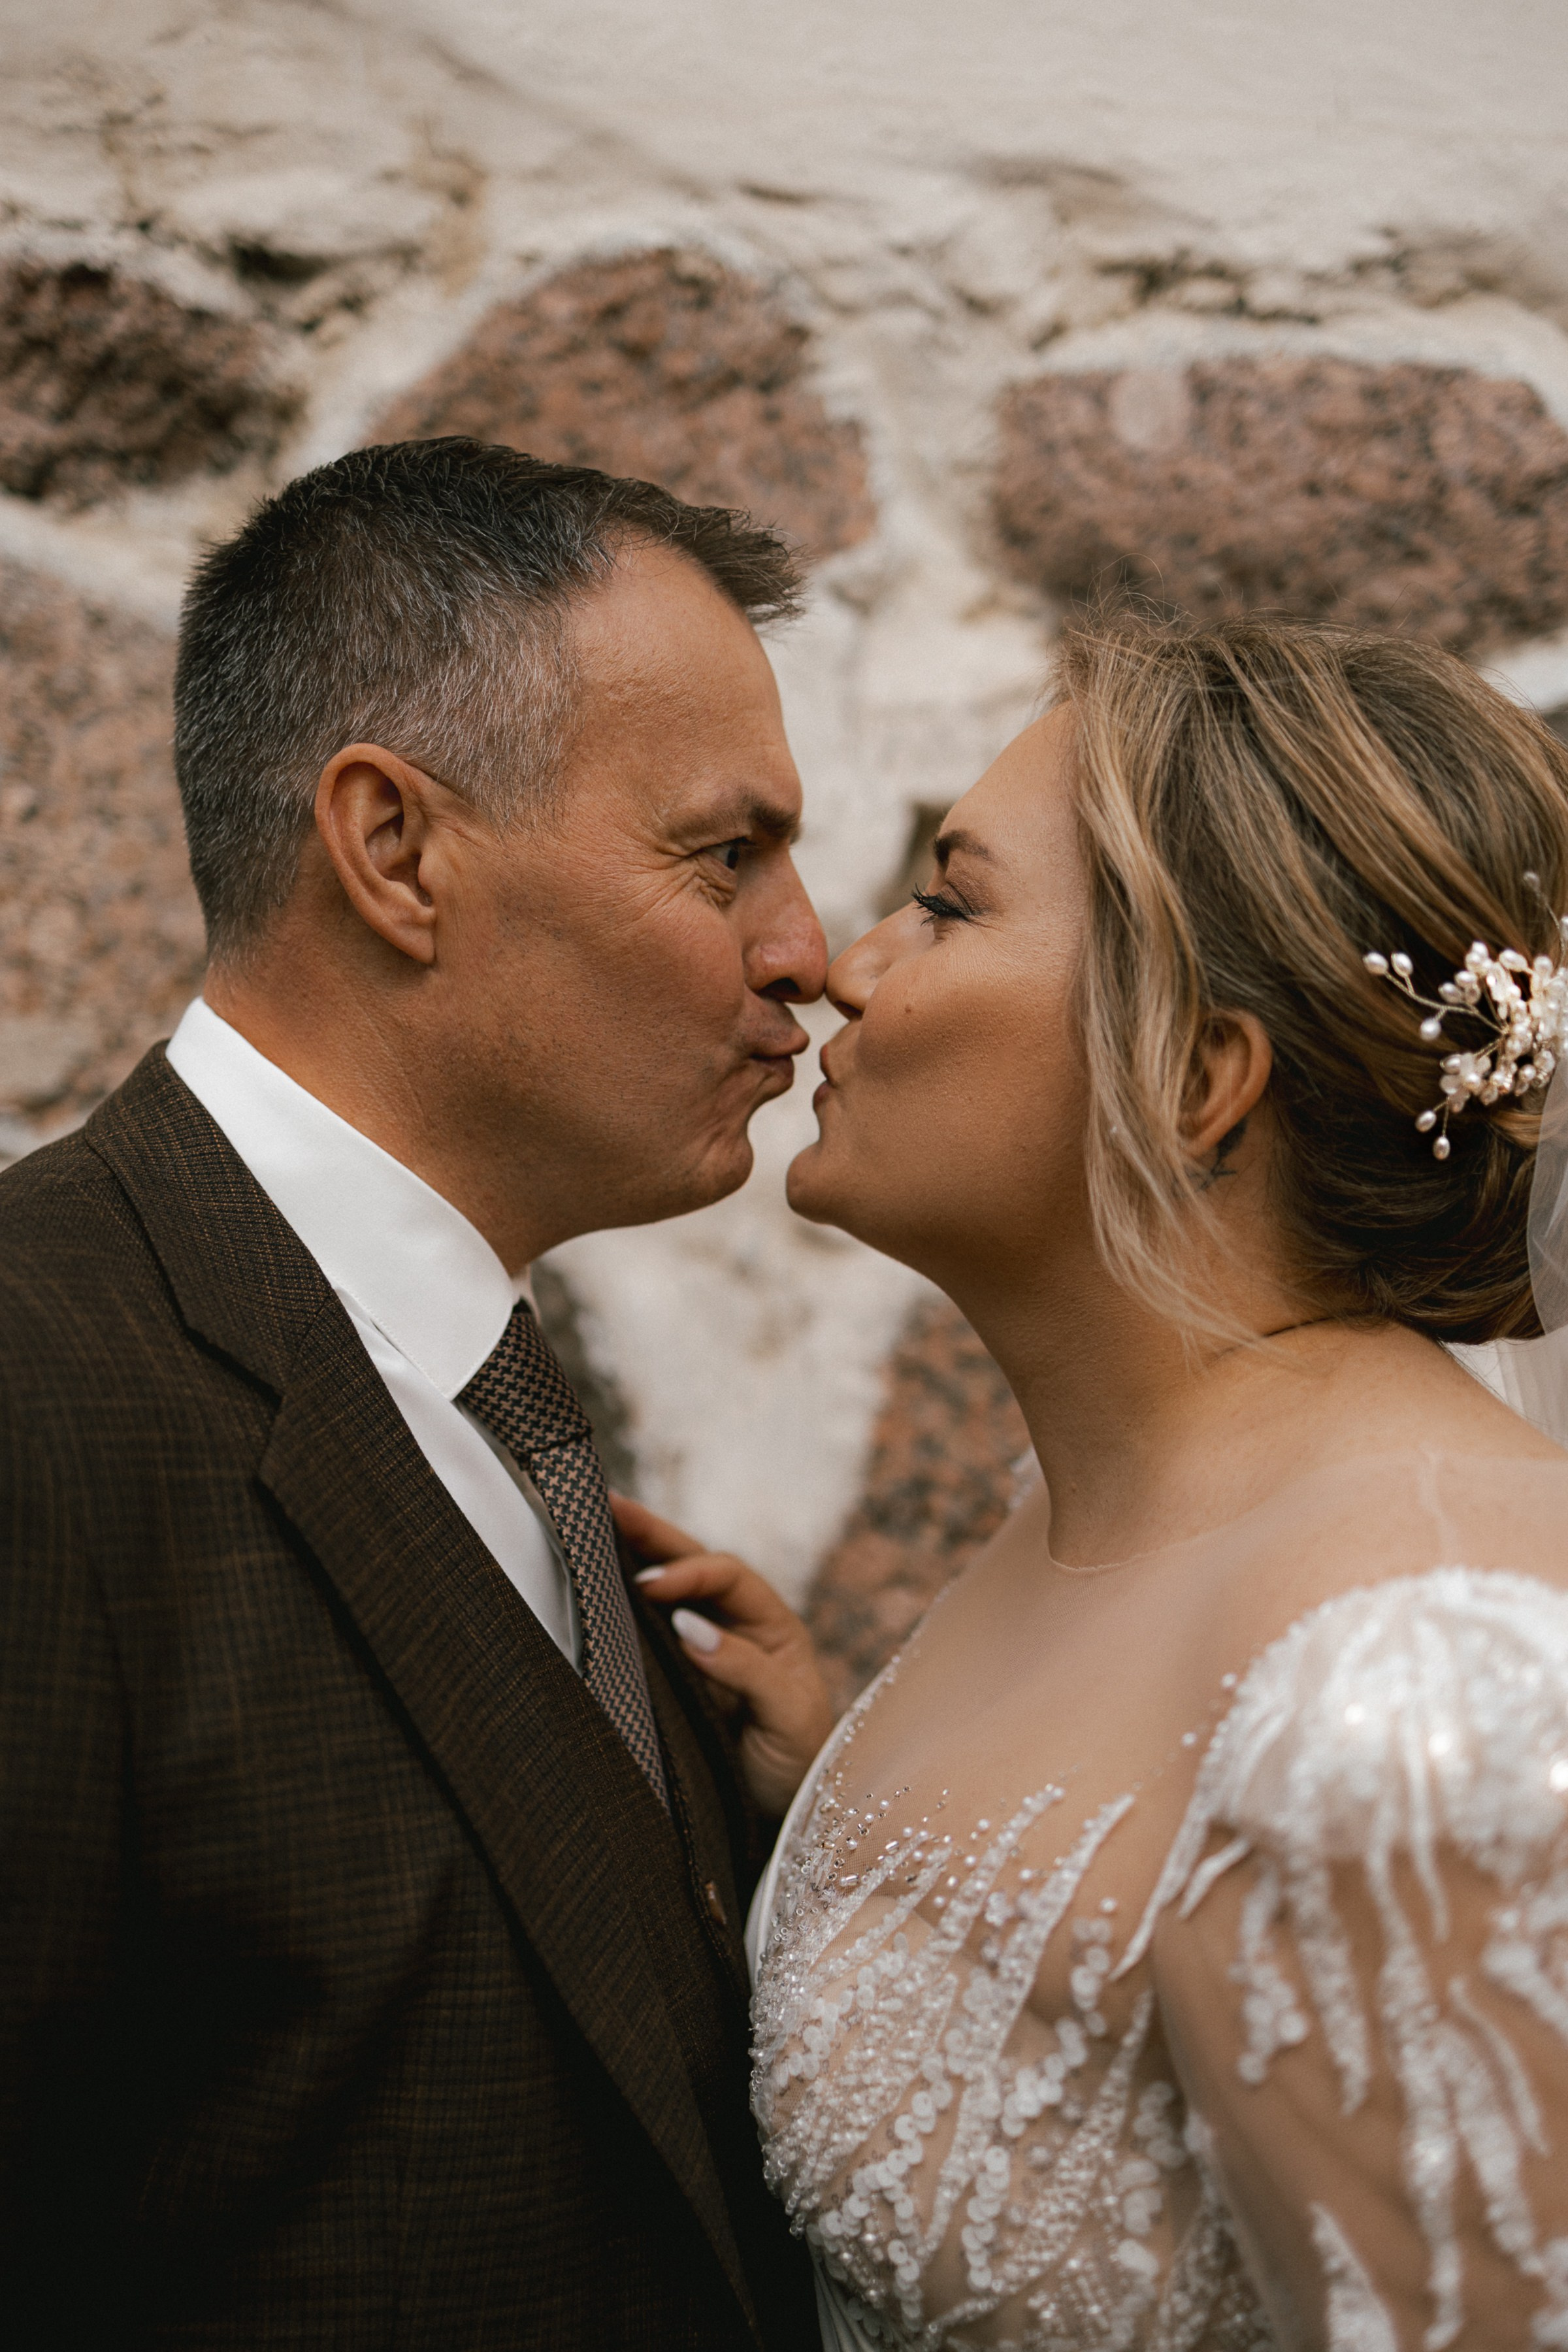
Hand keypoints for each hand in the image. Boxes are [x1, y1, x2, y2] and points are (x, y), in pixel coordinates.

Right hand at [612, 1493, 835, 1819]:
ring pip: (669, 1591)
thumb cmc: (799, 1761)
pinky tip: (597, 1589)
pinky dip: (625, 1607)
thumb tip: (689, 1626)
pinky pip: (651, 1632)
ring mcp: (706, 1648)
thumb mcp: (787, 1713)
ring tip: (592, 1528)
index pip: (726, 1576)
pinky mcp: (678, 1678)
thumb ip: (745, 1668)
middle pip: (694, 1564)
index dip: (688, 1573)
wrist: (785, 1817)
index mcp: (772, 1624)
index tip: (649, 1587)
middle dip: (652, 1534)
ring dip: (635, 1559)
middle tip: (606, 1507)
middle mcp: (738, 1625)